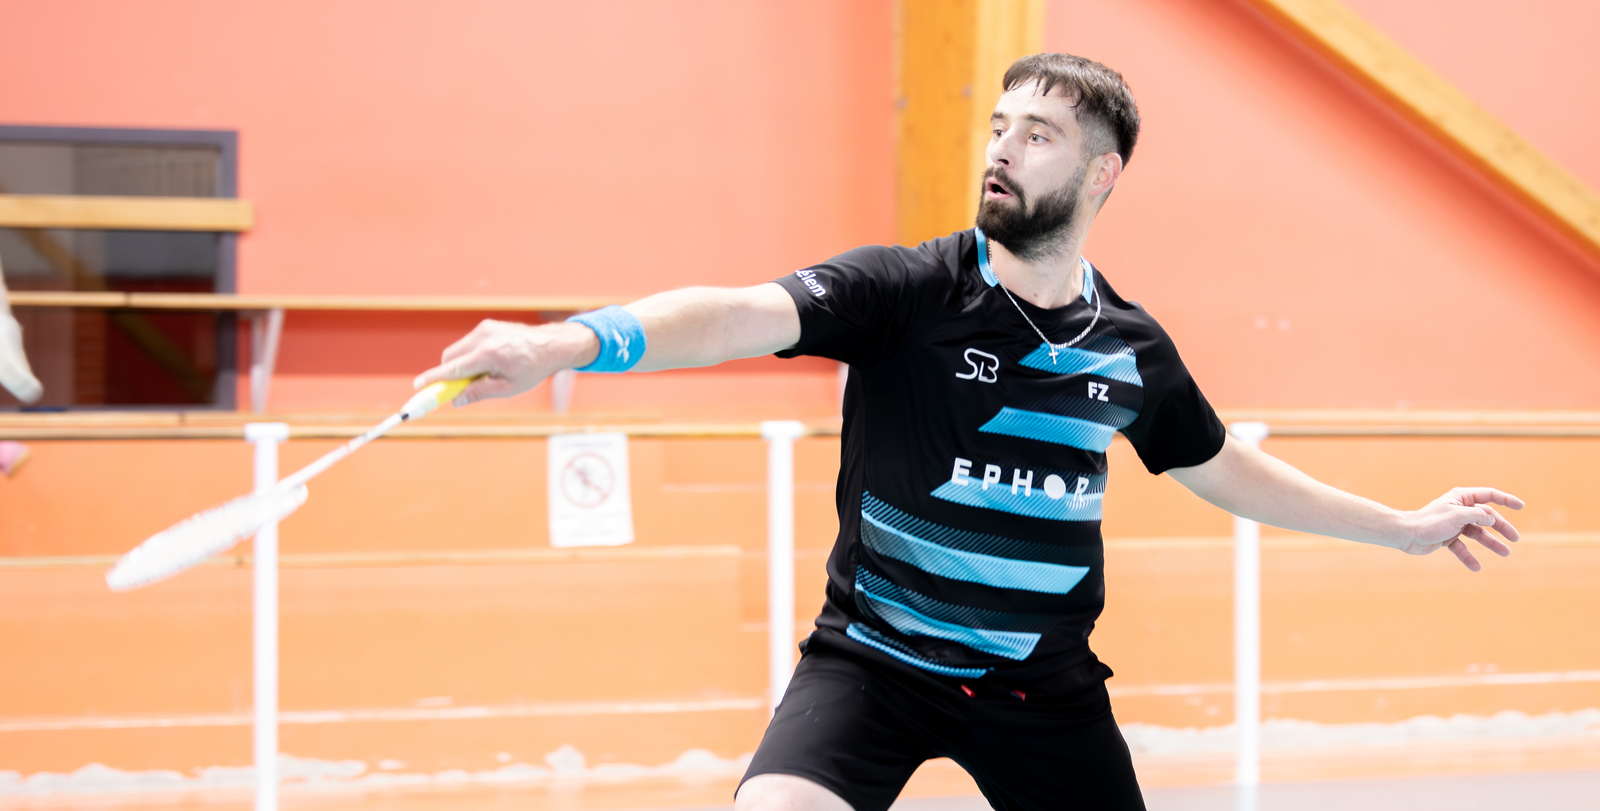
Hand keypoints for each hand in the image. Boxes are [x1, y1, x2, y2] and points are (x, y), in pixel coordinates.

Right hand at [412, 319, 598, 405]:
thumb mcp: (508, 388)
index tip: (419, 386)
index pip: (453, 369)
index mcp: (489, 355)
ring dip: (461, 364)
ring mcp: (484, 329)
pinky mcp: (486, 325)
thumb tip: (455, 400)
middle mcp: (483, 338)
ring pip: (457, 350)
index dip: (434, 379)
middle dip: (449, 374)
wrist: (550, 345)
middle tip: (461, 388)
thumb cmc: (531, 369)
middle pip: (449, 358)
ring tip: (486, 374)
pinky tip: (490, 362)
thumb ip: (479, 393)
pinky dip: (470, 355)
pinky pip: (467, 343)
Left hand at [1396, 488, 1523, 570]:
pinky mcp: (1448, 538)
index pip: (1489, 495)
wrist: (1407, 535)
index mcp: (1461, 498)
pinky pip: (1462, 548)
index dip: (1506, 499)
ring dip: (1491, 543)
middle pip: (1487, 517)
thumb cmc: (1431, 522)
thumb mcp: (1458, 516)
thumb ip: (1478, 516)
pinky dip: (1469, 557)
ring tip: (1505, 553)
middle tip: (1515, 538)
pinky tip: (1476, 567)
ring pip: (1478, 534)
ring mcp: (1454, 524)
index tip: (1521, 506)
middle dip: (1501, 527)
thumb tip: (1492, 518)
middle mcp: (1459, 510)